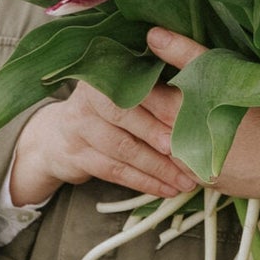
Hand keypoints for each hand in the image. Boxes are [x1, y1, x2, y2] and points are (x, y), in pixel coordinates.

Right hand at [8, 78, 197, 209]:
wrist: (57, 137)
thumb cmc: (111, 109)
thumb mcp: (127, 87)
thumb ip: (155, 82)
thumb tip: (202, 76)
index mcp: (107, 70)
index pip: (135, 81)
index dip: (161, 98)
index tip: (190, 113)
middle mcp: (88, 95)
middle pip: (124, 112)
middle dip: (158, 132)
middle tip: (188, 150)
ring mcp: (78, 125)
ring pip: (122, 147)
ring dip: (157, 167)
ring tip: (186, 180)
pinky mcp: (76, 155)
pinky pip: (114, 170)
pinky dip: (143, 182)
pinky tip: (165, 189)